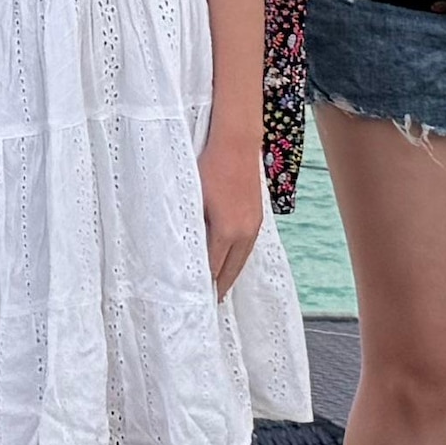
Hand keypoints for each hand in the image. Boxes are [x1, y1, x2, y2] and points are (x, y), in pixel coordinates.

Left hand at [199, 140, 264, 296]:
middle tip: (211, 301)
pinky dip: (240, 258)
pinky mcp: (257, 215)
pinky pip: (249, 246)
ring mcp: (254, 224)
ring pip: (243, 258)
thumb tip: (188, 249)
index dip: (206, 284)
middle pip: (232, 268)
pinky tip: (233, 260)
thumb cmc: (209, 167)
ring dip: (232, 273)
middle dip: (221, 285)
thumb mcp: (194, 199)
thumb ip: (193, 226)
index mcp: (227, 231)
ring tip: (221, 286)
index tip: (197, 298)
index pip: (215, 267)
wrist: (236, 143)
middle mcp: (245, 232)